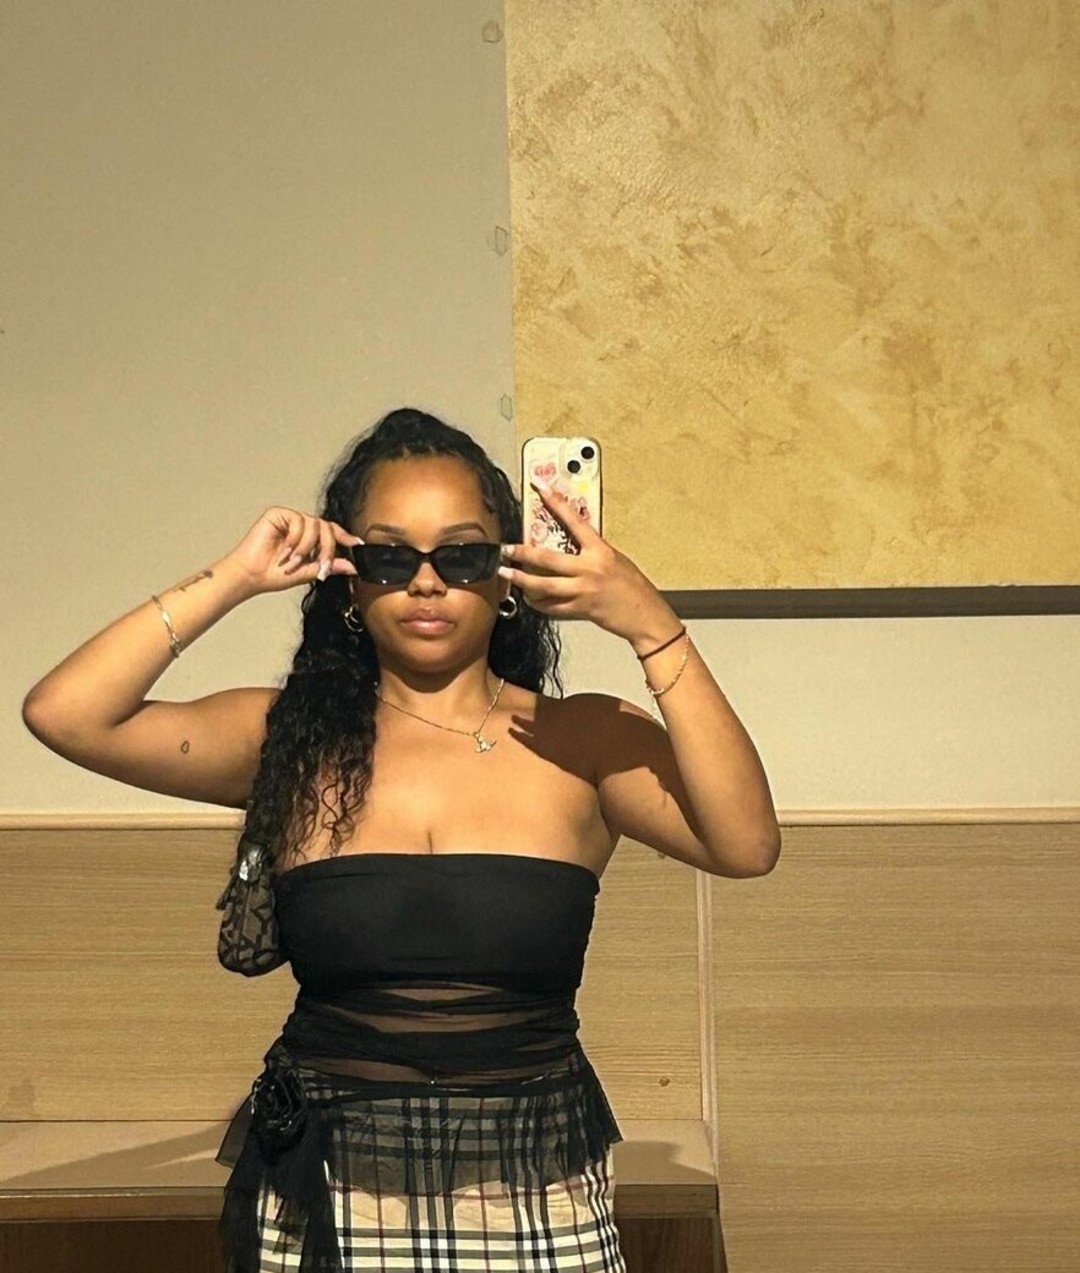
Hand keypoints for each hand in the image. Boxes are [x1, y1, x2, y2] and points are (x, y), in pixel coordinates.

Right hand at [225, 507, 361, 594]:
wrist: (251, 576)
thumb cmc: (274, 575)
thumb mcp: (308, 572)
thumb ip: (329, 566)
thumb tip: (353, 567)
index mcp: (310, 538)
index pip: (332, 532)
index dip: (345, 537)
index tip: (358, 545)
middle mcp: (302, 526)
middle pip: (327, 528)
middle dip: (327, 549)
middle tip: (322, 566)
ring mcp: (290, 518)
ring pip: (315, 524)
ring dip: (307, 547)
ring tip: (294, 562)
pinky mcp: (278, 514)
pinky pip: (298, 519)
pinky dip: (295, 538)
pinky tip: (286, 551)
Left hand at [498, 481, 676, 643]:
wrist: (646, 615)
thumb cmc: (634, 587)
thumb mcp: (616, 560)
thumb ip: (593, 553)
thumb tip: (572, 547)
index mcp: (600, 551)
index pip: (574, 520)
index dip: (555, 502)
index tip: (539, 487)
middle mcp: (590, 568)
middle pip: (547, 558)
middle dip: (522, 553)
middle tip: (505, 548)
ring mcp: (583, 590)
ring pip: (543, 585)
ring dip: (521, 580)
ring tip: (506, 573)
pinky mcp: (580, 609)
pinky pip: (552, 607)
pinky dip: (539, 603)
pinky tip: (530, 599)